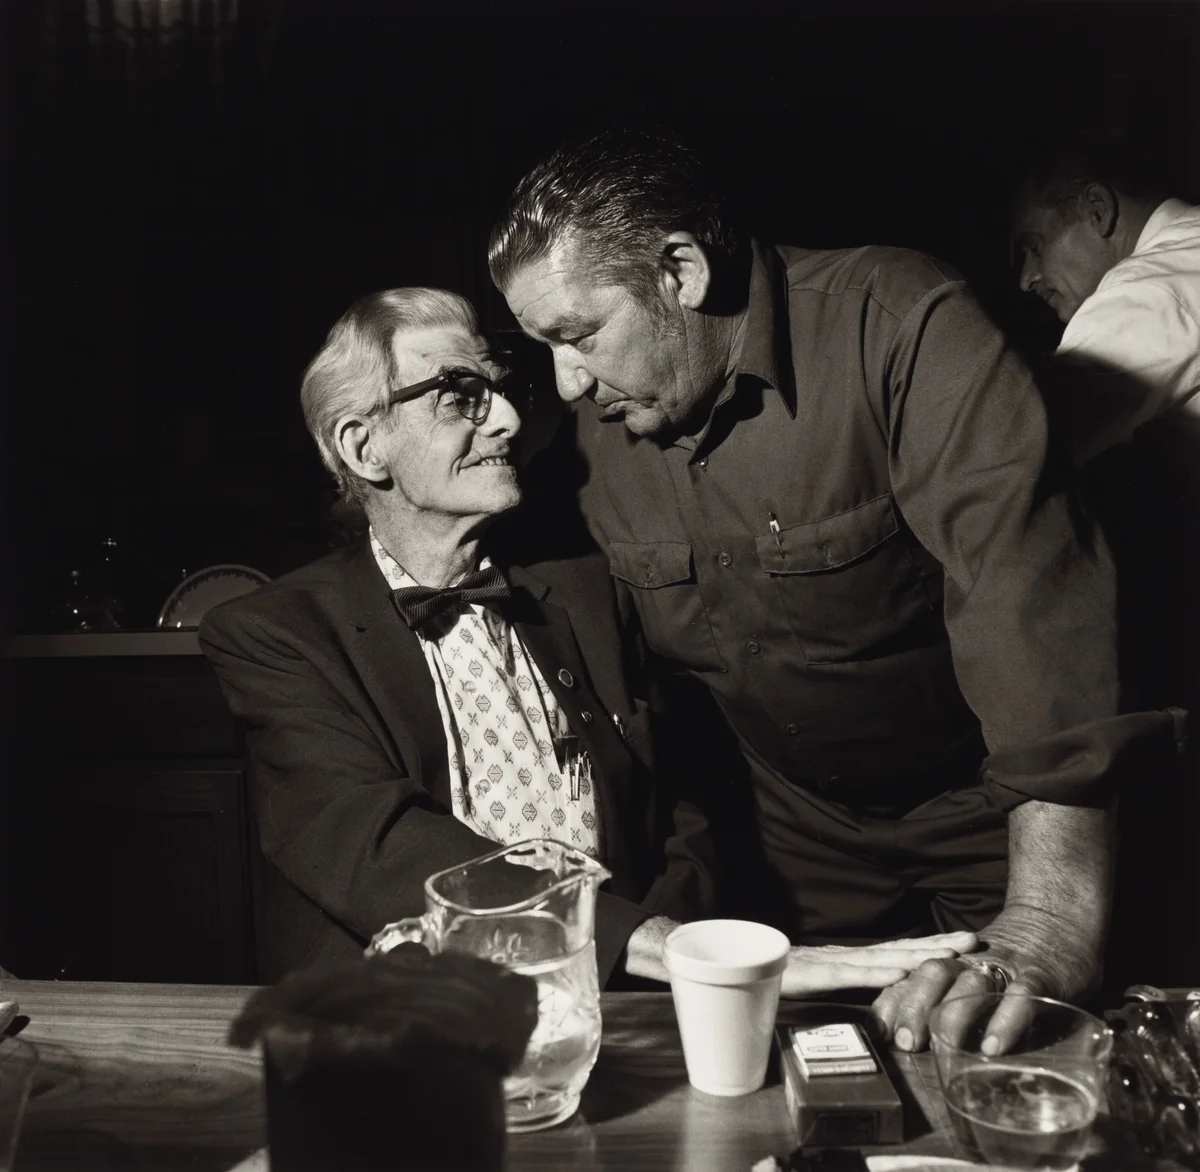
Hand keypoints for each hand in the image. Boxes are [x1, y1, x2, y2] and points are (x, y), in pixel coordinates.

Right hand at [780, 931, 976, 996]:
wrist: (733, 961)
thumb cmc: (772, 975)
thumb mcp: (816, 982)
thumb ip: (840, 984)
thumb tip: (871, 996)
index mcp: (848, 959)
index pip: (895, 952)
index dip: (929, 947)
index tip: (962, 946)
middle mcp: (846, 956)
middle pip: (899, 949)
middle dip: (938, 945)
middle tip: (976, 941)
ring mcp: (832, 963)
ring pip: (883, 959)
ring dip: (920, 955)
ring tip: (953, 953)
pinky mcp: (814, 975)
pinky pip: (851, 975)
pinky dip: (878, 973)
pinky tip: (902, 974)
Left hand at [870, 906, 1100, 1052]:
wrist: (1058, 922)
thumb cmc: (1009, 962)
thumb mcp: (974, 976)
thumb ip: (945, 1000)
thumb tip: (904, 1036)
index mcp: (951, 962)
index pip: (912, 977)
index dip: (892, 1001)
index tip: (875, 1029)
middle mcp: (971, 961)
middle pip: (933, 974)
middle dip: (915, 1006)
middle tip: (905, 1041)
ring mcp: (1004, 966)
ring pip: (971, 983)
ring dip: (954, 1014)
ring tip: (943, 1045)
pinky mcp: (1040, 976)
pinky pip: (1021, 996)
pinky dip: (1005, 1020)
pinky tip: (992, 1046)